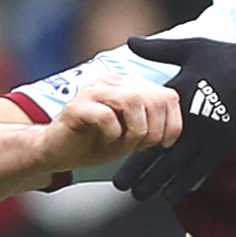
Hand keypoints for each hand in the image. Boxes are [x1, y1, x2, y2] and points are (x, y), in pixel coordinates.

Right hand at [39, 82, 181, 172]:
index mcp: (130, 86)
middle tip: (143, 146)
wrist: (58, 153)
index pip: (168, 96)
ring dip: (136, 131)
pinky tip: (106, 141)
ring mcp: (94, 91)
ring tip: (126, 143)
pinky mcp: (76, 107)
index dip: (173, 123)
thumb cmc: (98, 144)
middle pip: (153, 97)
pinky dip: (112, 134)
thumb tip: (177, 131)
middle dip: (155, 129)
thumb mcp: (134, 135)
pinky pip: (106, 116)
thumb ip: (154, 125)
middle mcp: (114, 83)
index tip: (163, 143)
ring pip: (133, 102)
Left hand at [113, 31, 235, 201]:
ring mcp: (207, 136)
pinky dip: (184, 184)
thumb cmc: (228, 58)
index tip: (111, 146)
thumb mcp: (192, 48)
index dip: (128, 136)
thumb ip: (159, 49)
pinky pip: (200, 171)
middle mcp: (189, 119)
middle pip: (157, 152)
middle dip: (137, 171)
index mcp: (178, 95)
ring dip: (157, 183)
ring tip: (140, 195)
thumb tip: (130, 40)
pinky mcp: (223, 145)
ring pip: (176, 167)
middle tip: (120, 186)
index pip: (146, 120)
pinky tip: (171, 195)